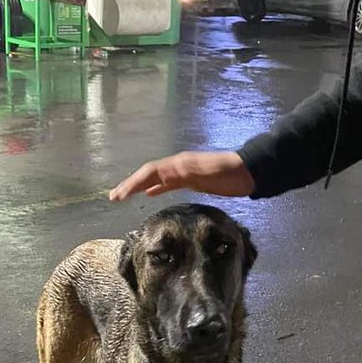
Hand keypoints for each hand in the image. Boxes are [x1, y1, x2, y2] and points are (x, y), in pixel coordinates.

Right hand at [109, 150, 254, 201]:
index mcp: (178, 165)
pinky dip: (154, 188)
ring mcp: (183, 173)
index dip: (132, 183)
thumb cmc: (227, 174)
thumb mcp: (204, 173)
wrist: (248, 173)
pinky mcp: (191, 180)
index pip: (149, 172)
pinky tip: (150, 194)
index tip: (118, 196)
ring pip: (154, 179)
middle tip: (113, 197)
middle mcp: (177, 167)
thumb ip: (182, 172)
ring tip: (124, 196)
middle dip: (129, 185)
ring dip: (138, 186)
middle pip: (147, 174)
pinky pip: (166, 184)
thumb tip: (158, 175)